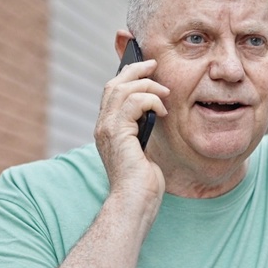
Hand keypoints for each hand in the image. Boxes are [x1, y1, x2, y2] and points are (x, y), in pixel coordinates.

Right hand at [94, 58, 169, 202]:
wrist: (136, 202)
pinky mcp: (118, 133)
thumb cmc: (142, 183)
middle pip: (114, 84)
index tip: (147, 68)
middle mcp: (103, 126)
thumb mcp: (143, 150)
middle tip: (155, 65)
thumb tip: (154, 114)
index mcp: (107, 129)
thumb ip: (143, 131)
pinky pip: (133, 102)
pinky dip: (150, 101)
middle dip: (135, 70)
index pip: (112, 92)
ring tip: (165, 94)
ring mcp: (107, 129)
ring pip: (122, 89)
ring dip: (148, 86)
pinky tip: (163, 111)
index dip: (127, 75)